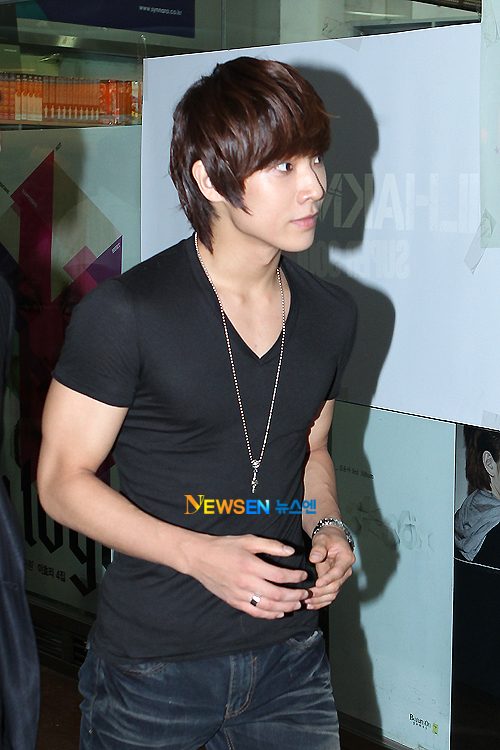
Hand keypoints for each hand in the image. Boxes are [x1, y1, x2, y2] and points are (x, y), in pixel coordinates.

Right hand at [187, 534, 310, 618]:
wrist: (199, 557)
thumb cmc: (224, 546)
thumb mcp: (247, 540)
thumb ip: (270, 545)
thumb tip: (291, 551)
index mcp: (250, 565)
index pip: (279, 575)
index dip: (295, 577)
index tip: (303, 575)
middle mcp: (246, 582)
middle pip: (276, 595)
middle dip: (294, 595)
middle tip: (305, 594)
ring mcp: (239, 594)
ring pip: (267, 607)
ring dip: (285, 607)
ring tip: (297, 604)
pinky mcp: (233, 601)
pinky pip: (254, 612)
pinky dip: (269, 615)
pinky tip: (279, 613)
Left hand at [307, 526, 354, 608]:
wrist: (331, 538)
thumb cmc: (328, 537)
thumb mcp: (322, 538)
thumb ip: (319, 548)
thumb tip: (315, 558)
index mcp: (346, 558)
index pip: (338, 572)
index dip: (328, 579)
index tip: (318, 583)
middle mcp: (346, 570)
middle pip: (336, 586)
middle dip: (321, 592)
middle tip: (308, 594)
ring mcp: (341, 578)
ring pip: (333, 593)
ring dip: (320, 600)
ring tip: (307, 601)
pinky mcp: (334, 583)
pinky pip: (329, 595)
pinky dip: (321, 602)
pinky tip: (311, 604)